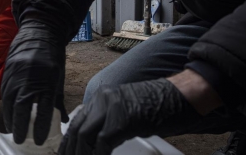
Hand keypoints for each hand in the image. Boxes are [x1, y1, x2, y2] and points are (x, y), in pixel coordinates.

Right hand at [2, 21, 67, 145]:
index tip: (39, 140)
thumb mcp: (59, 78)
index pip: (43, 110)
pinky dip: (6, 107)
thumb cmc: (53, 56)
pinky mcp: (8, 72)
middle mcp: (30, 79)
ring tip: (13, 131)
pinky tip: (8, 116)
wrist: (40, 31)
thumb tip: (61, 121)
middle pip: (22, 108)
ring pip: (10, 102)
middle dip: (21, 127)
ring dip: (10, 119)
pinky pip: (4, 94)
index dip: (41, 127)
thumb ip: (58, 100)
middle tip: (20, 140)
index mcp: (47, 80)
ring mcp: (16, 75)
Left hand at [59, 78, 201, 154]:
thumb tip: (94, 143)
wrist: (180, 96)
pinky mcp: (122, 120)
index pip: (77, 121)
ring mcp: (112, 108)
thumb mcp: (126, 111)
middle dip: (71, 149)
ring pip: (85, 135)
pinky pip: (102, 142)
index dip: (69, 141)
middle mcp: (103, 99)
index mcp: (101, 97)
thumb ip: (107, 121)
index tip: (65, 154)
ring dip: (82, 154)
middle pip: (77, 128)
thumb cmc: (158, 107)